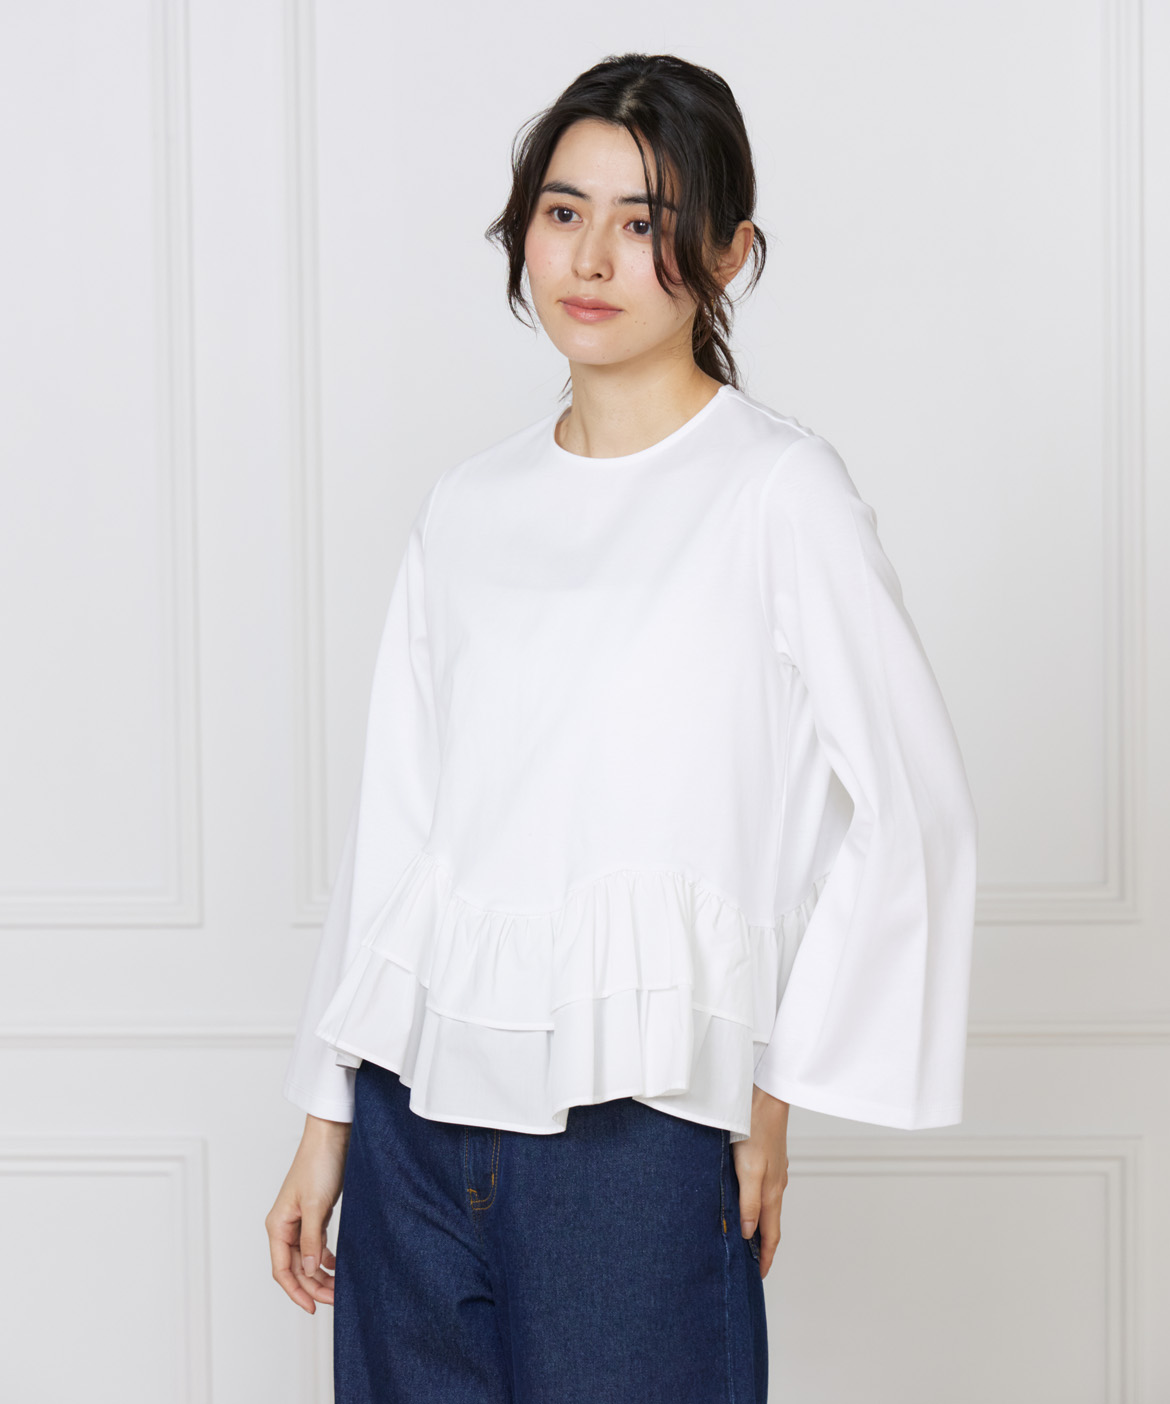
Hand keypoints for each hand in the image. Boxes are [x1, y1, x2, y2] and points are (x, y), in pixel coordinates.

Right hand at [265, 1113, 351, 1311]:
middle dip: (314, 1286)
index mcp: (278, 1225)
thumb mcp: (316, 1205)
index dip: (296, 1292)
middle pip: (296, 1268)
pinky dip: (326, 1258)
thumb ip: (312, 1240)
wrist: (332, 1136)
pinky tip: (338, 1265)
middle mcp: (286, 1226)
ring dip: (322, 1274)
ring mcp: (301, 1220)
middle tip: (337, 1299)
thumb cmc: (319, 1164)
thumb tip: (308, 1270)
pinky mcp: (315, 1213)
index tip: (313, 1308)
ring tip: (341, 1287)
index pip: (282, 1270)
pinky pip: (317, 1244)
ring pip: (308, 1258)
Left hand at [730, 1084, 788, 1277]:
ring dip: (758, 1224)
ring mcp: (773, 1171)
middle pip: (771, 1223)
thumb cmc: (755, 1130)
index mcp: (772, 1192)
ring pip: (766, 1205)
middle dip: (762, 1245)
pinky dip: (756, 1204)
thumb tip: (748, 1233)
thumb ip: (749, 1203)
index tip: (759, 1276)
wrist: (765, 1097)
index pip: (771, 1234)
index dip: (765, 1257)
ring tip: (745, 1237)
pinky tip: (744, 1200)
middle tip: (750, 1262)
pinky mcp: (768, 1158)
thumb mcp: (748, 1170)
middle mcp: (776, 1184)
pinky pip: (763, 1189)